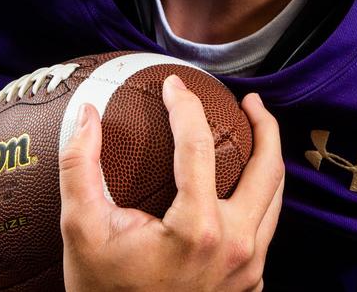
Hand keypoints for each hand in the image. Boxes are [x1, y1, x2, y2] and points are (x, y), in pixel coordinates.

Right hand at [58, 73, 284, 291]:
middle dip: (264, 127)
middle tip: (249, 101)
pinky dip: (259, 199)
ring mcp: (247, 269)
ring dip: (267, 161)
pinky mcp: (249, 284)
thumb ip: (81, 166)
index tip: (174, 84)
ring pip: (274, 200)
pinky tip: (240, 187)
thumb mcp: (81, 230)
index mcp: (198, 229)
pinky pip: (264, 230)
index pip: (198, 146)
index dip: (186, 106)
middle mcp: (235, 246)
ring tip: (253, 135)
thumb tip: (86, 113)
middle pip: (268, 169)